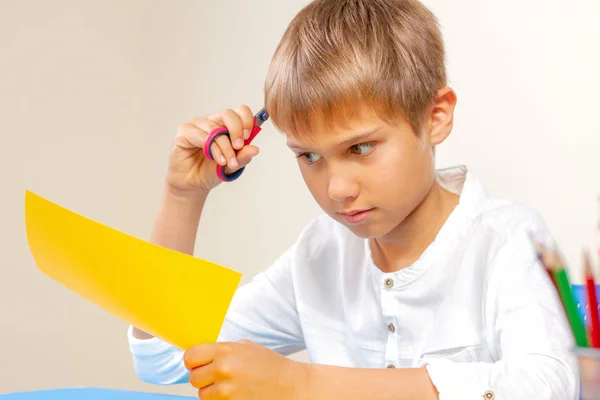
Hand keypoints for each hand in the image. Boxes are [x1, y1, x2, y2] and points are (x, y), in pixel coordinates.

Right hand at [166, 105, 259, 194]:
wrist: (193, 184)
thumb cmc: (211, 170)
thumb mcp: (232, 165)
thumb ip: (243, 156)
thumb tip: (255, 149)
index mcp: (226, 124)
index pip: (240, 111)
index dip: (247, 120)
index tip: (248, 136)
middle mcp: (211, 121)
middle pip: (228, 114)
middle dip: (237, 131)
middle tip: (238, 147)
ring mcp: (197, 125)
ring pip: (215, 129)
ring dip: (225, 148)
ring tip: (227, 163)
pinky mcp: (184, 132)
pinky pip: (201, 136)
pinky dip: (212, 149)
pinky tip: (217, 160)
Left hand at [184, 340, 307, 399]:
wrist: (290, 385)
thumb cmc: (270, 366)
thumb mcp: (246, 347)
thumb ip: (222, 350)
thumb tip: (203, 355)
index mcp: (225, 351)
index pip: (190, 356)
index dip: (193, 362)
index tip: (198, 364)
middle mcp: (223, 369)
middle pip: (193, 378)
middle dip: (203, 378)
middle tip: (216, 376)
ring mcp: (226, 390)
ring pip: (202, 394)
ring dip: (211, 392)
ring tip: (229, 386)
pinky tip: (235, 394)